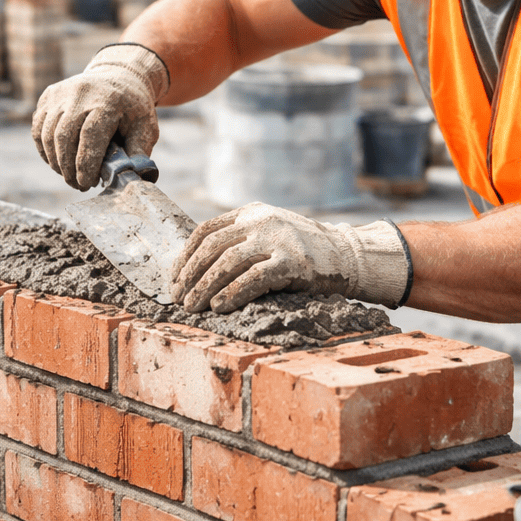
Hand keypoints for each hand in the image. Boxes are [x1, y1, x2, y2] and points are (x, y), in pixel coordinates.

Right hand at [32, 43, 169, 189]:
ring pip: (47, 135)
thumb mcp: (146, 126)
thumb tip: (128, 175)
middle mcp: (81, 93)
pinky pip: (38, 129)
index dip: (86, 163)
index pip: (90, 135)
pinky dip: (45, 151)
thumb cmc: (132, 108)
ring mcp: (61, 93)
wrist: (119, 75)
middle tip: (78, 185)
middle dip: (69, 168)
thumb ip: (138, 151)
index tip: (88, 183)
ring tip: (69, 176)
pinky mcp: (48, 96)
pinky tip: (58, 162)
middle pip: (65, 137)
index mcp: (108, 101)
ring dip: (56, 162)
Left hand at [171, 202, 411, 312]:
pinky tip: (220, 307)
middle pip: (212, 247)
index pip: (206, 231)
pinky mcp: (293, 262)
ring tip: (193, 307)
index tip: (174, 279)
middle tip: (179, 298)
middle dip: (190, 275)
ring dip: (205, 287)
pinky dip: (232, 293)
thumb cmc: (302, 251)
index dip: (185, 257)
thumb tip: (196, 268)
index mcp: (251, 213)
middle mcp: (261, 221)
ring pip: (228, 262)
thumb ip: (239, 240)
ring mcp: (277, 239)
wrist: (347, 255)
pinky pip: (253, 278)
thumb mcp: (268, 233)